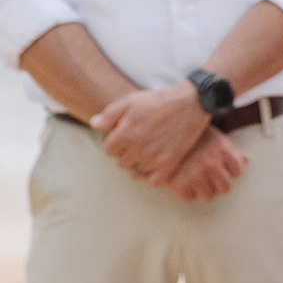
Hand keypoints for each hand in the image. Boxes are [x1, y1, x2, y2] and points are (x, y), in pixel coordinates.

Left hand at [93, 81, 213, 182]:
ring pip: (136, 173)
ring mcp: (153, 159)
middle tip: (136, 144)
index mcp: (125, 135)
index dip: (115, 144)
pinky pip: (153, 181)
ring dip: (137, 165)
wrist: (188, 105)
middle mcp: (137, 150)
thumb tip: (94, 124)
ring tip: (145, 154)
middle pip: (122, 163)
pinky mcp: (169, 164)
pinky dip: (151, 175)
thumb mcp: (129, 101)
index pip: (109, 151)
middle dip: (125, 154)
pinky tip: (155, 164)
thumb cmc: (157, 101)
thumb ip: (109, 114)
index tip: (123, 138)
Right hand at [165, 129, 250, 203]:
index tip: (217, 164)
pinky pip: (189, 198)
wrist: (161, 136)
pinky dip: (185, 192)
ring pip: (209, 196)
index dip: (227, 169)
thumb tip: (247, 159)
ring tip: (192, 176)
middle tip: (204, 173)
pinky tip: (181, 178)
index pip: (238, 171)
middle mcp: (212, 164)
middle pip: (226, 188)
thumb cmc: (189, 137)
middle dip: (216, 182)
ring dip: (201, 189)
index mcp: (223, 150)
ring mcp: (196, 176)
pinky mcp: (180, 185)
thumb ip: (232, 149)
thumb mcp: (214, 136)